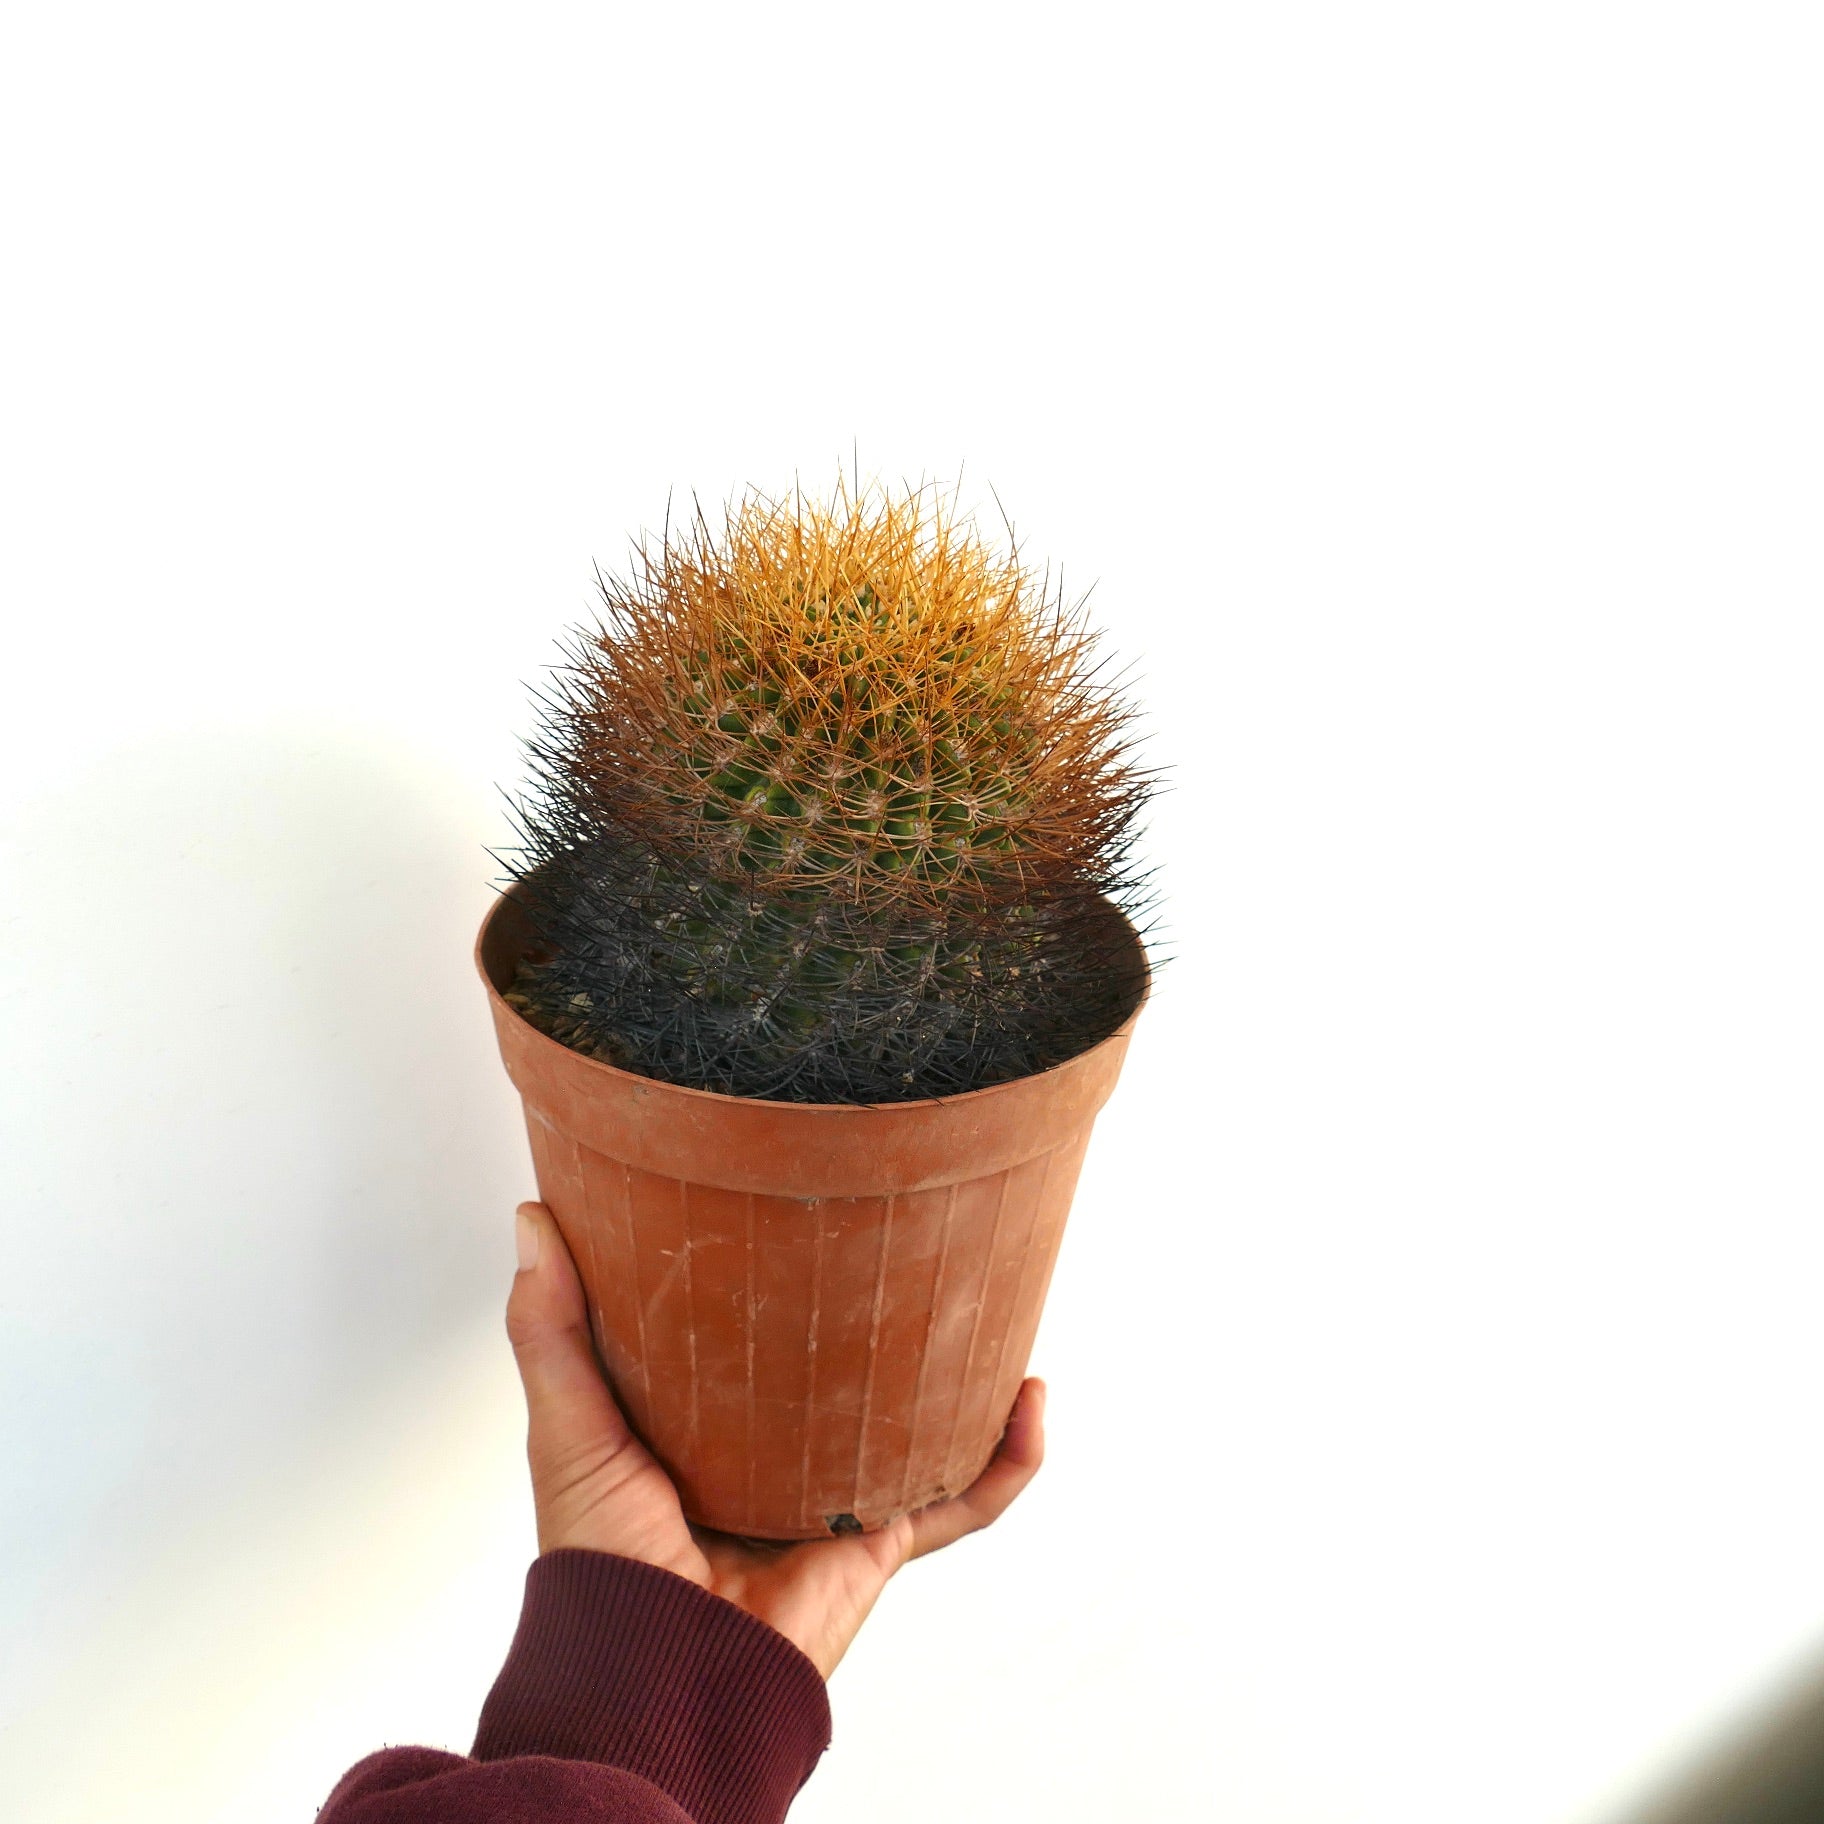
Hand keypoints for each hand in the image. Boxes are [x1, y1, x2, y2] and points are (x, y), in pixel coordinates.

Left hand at [504, 1200, 1045, 1677]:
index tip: (813, 1215)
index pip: (763, 1342)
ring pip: (924, 1429)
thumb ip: (551, 1327)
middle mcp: (783, 1458)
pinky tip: (1030, 1402)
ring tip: (999, 1310)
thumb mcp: (570, 1423)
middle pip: (854, 1380)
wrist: (653, 1666)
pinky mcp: (880, 1541)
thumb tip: (533, 1215)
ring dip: (969, 1378)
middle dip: (893, 1322)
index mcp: (713, 1425)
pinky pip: (964, 1501)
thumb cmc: (600, 1561)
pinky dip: (1007, 1461)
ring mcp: (838, 1498)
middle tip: (923, 1245)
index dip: (790, 1286)